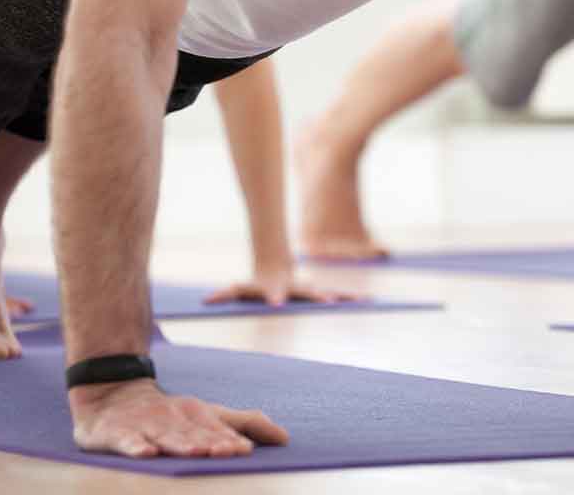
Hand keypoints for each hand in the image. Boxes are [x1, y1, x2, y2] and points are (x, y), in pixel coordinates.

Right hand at [69, 378, 288, 457]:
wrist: (113, 394)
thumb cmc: (170, 414)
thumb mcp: (208, 414)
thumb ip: (246, 424)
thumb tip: (286, 439)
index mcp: (198, 415)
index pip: (217, 430)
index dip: (231, 439)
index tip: (247, 449)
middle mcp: (174, 420)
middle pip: (194, 434)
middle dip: (212, 443)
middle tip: (230, 451)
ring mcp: (145, 426)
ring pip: (166, 437)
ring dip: (182, 444)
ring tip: (198, 451)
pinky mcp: (117, 433)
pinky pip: (127, 441)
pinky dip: (136, 446)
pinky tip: (147, 453)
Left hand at [203, 266, 363, 307]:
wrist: (277, 269)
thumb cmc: (256, 285)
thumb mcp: (239, 289)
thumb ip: (224, 294)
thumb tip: (205, 300)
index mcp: (278, 291)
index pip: (276, 294)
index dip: (275, 298)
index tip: (277, 303)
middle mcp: (297, 290)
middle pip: (308, 293)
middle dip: (318, 296)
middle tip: (328, 299)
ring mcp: (310, 290)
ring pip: (329, 293)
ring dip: (344, 298)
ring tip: (361, 300)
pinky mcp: (319, 294)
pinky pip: (338, 298)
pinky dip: (351, 300)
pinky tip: (368, 302)